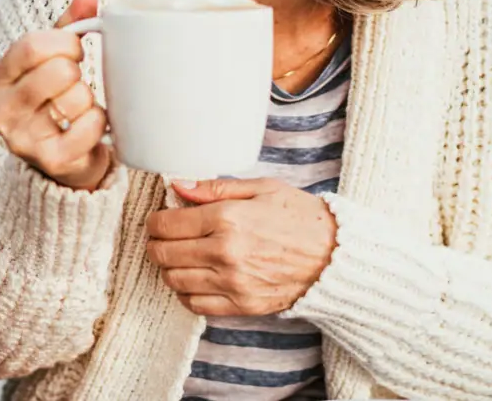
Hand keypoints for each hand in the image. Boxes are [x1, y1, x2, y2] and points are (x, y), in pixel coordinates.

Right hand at [0, 0, 112, 190]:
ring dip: (90, 100)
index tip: (76, 51)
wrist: (62, 163)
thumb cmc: (55, 102)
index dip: (65, 44)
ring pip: (77, 98)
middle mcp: (1, 109)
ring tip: (80, 109)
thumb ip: (68, 25)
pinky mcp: (48, 160)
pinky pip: (90, 126)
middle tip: (77, 83)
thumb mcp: (53, 61)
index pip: (32, 46)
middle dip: (78, 73)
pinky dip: (99, 123)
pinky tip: (89, 128)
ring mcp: (22, 138)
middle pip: (57, 71)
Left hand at [145, 178, 337, 316]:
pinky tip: (193, 279)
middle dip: (155, 244)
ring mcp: (233, 283)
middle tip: (159, 238)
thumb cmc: (301, 217)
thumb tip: (177, 185)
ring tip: (176, 257)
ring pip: (175, 281)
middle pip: (164, 254)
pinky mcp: (243, 305)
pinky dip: (186, 293)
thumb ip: (214, 187)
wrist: (338, 257)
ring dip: (168, 269)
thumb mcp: (260, 188)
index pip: (167, 225)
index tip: (157, 220)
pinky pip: (197, 305)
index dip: (154, 222)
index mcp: (227, 219)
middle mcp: (226, 253)